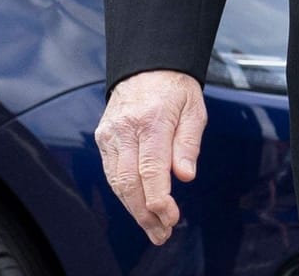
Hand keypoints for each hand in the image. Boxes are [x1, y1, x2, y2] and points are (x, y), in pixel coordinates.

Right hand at [95, 70, 206, 244]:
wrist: (147, 66)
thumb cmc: (176, 88)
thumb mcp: (195, 110)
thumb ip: (189, 144)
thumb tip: (185, 176)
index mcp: (151, 121)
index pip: (150, 170)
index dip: (159, 200)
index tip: (171, 218)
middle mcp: (125, 129)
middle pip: (128, 183)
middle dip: (144, 214)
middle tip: (162, 233)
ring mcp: (109, 134)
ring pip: (116, 182)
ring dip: (133, 209)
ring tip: (153, 227)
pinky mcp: (102, 138)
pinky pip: (111, 172)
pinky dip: (124, 193)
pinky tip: (138, 205)